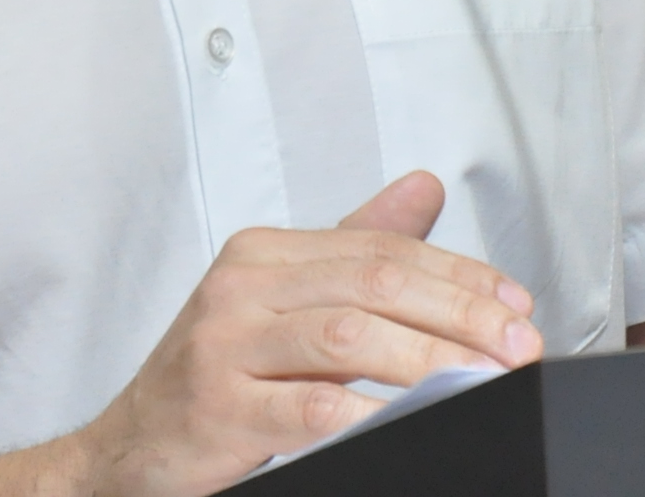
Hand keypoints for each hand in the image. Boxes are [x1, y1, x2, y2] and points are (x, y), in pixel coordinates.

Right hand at [68, 171, 541, 496]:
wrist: (126, 454)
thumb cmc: (213, 380)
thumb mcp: (282, 304)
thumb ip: (355, 248)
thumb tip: (425, 189)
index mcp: (263, 252)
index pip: (381, 248)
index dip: (459, 274)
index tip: (515, 305)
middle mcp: (240, 285)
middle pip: (373, 283)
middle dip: (460, 314)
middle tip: (518, 345)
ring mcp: (223, 344)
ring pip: (348, 337)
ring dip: (431, 361)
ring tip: (484, 381)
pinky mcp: (216, 406)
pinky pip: (311, 408)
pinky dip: (370, 415)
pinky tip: (411, 422)